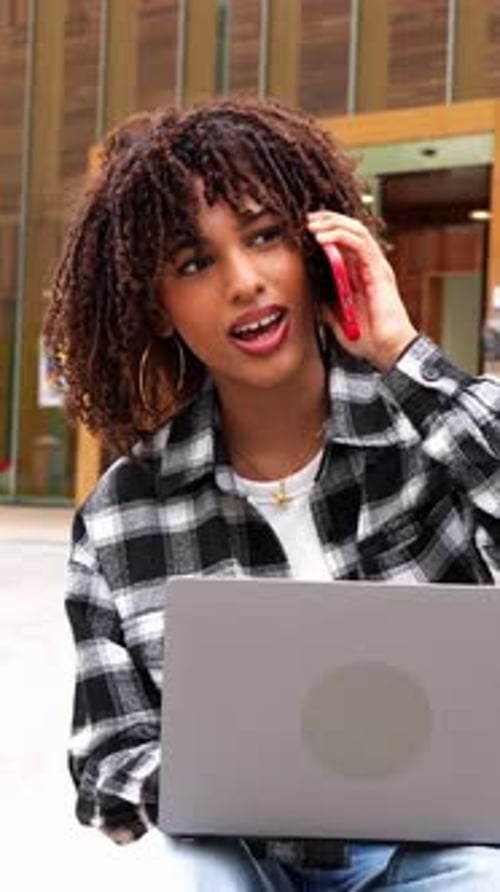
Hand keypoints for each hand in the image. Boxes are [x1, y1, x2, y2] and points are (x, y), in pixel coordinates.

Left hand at [306, 211, 417, 370]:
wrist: (386, 351)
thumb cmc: (367, 339)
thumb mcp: (335, 320)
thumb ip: (326, 305)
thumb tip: (311, 296)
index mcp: (359, 274)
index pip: (343, 241)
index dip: (326, 230)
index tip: (304, 229)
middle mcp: (368, 266)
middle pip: (350, 230)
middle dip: (327, 220)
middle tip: (306, 220)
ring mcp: (375, 267)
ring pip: (356, 231)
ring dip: (332, 224)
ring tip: (312, 225)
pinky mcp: (379, 271)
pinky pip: (360, 244)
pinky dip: (340, 236)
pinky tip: (323, 238)